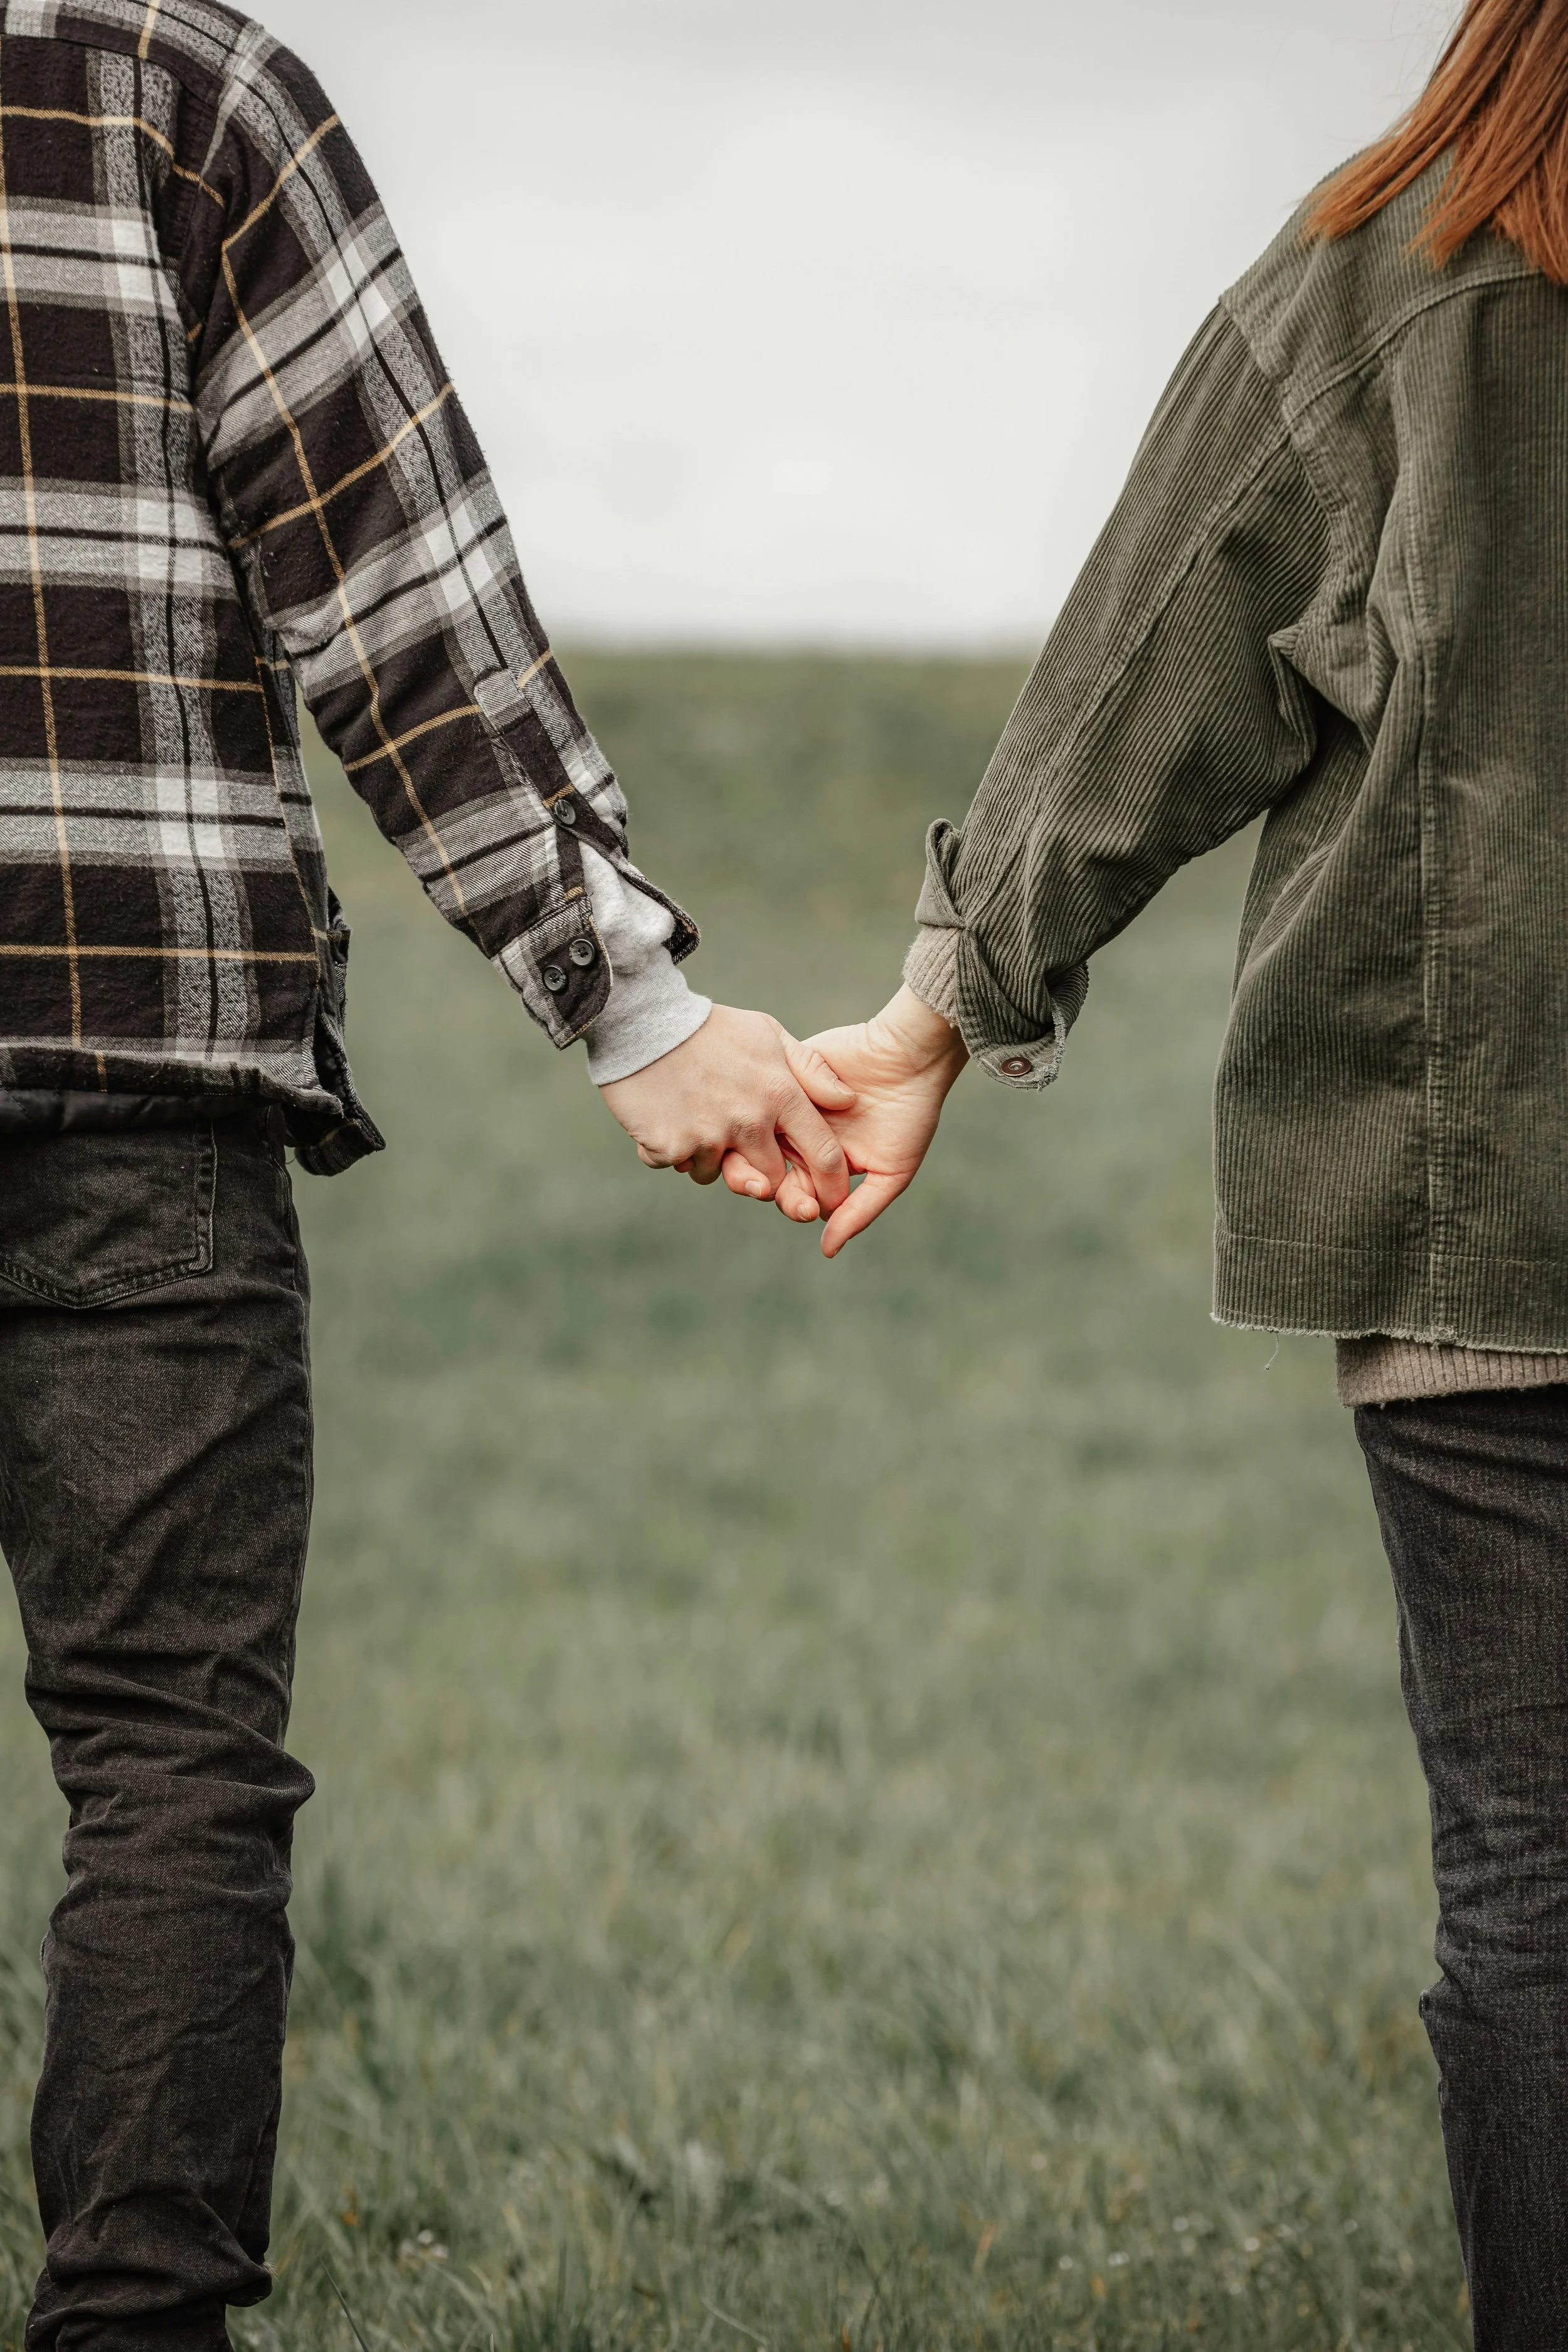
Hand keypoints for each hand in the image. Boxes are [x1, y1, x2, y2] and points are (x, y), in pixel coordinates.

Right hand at [599, 1004, 856, 1221]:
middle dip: (762, 1175)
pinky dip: (672, 1148)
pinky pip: (679, 1165)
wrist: (641, 1022)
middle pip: (772, 1179)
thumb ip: (811, 1070)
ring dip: (710, 1157)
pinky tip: (665, 1115)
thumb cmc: (710, 1027)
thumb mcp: (768, 1034)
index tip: (831, 1199)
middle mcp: (749, 1121)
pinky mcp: (672, 1147)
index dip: (831, 1184)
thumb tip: (849, 1100)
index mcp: (779, 1094)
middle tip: (741, 1150)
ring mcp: (709, 1137)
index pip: (823, 1153)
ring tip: (695, 1115)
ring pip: (720, 1174)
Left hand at [724, 986, 968, 1256]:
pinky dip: (755, 1111)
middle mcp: (799, 1138)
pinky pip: (756, 1097)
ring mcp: (787, 1106)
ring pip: (750, 1138)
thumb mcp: (891, 1172)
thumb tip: (826, 1250)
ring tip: (762, 1160)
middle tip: (774, 1188)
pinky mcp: (782, 1073)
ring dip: (748, 1154)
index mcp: (822, 1164)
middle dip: (765, 1186)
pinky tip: (760, 1120)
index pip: (792, 1194)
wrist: (910, 1057)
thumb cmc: (909, 1116)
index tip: (803, 1208)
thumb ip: (858, 1211)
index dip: (791, 1205)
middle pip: (763, 1171)